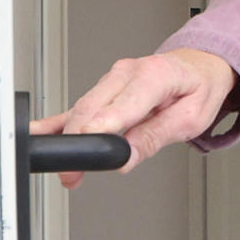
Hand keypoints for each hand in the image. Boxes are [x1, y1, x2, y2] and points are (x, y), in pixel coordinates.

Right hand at [38, 47, 239, 184]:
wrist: (197, 67)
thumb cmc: (197, 88)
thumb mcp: (190, 118)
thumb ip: (155, 136)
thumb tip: (126, 157)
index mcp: (154, 74)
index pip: (123, 102)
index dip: (103, 123)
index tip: (88, 141)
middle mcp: (127, 73)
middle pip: (93, 107)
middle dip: (79, 140)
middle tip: (73, 172)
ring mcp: (111, 79)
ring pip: (81, 109)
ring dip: (69, 139)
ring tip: (67, 171)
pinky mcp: (102, 90)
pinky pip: (78, 107)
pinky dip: (60, 123)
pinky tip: (41, 134)